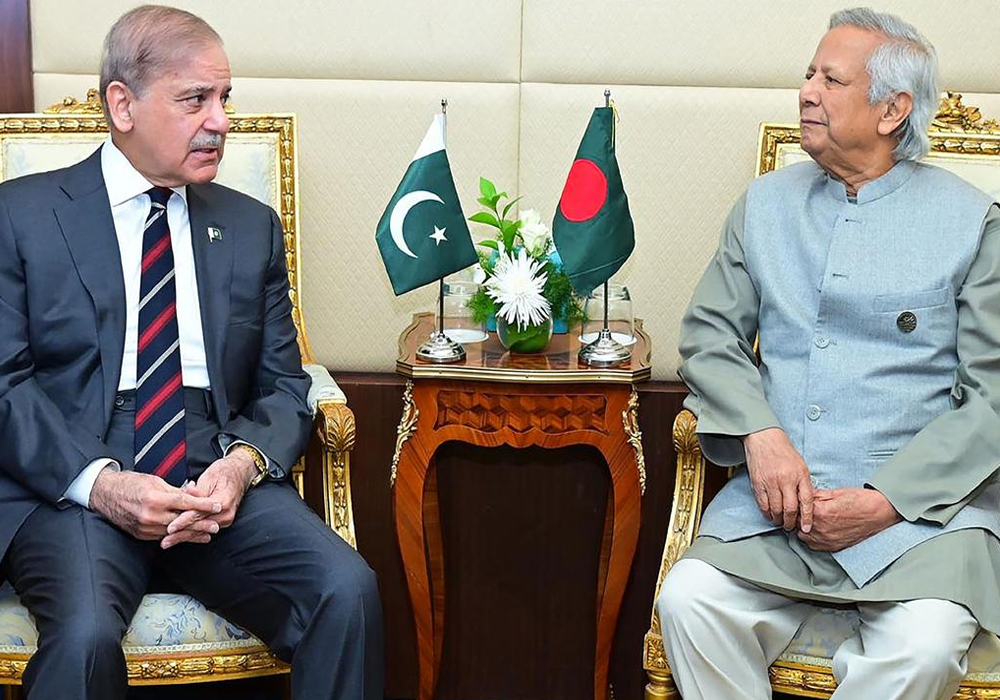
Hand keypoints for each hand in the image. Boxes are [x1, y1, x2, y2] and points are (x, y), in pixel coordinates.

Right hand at [89, 469, 221, 544]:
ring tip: (207, 535)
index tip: (217, 506)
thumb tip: (197, 494)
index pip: (185, 503)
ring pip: (174, 532)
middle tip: (216, 527)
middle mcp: (150, 515)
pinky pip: (162, 536)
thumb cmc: (132, 484)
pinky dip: (176, 536)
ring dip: (191, 534)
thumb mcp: (156, 481)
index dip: (203, 505)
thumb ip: (177, 490)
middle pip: (182, 522)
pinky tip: (187, 537)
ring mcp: (145, 527)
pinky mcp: (140, 534)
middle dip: (201, 525)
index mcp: (155, 498)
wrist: (105, 494)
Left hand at [163, 449, 257, 547]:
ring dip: (184, 536)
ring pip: (201, 530)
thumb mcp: (209, 477)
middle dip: (181, 534)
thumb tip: (186, 495)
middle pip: (200, 527)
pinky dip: (191, 532)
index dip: (183, 521)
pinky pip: (205, 528)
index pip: (199, 514)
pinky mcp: (222, 520)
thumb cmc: (225, 472)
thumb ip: (197, 492)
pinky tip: (179, 537)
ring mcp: (225, 519)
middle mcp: (226, 514)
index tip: (171, 527)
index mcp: (223, 502)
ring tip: (168, 542)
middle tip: (165, 541)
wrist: (240, 472)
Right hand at [743, 427, 813, 531]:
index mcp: (800, 474)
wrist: (764, 438)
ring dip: (778, 519)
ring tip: (780, 522)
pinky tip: (769, 515)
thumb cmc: (784, 451)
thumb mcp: (801, 465)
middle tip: (790, 527)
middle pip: (790, 509)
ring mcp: (770, 481)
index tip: (806, 528)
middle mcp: (786, 479)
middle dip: (790, 522)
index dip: (807, 518)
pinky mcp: (758, 482)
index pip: (806, 501)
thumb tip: (806, 504)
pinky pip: (762, 503)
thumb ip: (803, 483)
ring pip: (775, 509)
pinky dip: (766, 512)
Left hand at [796, 488, 901, 551]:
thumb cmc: (861, 500)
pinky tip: (817, 529)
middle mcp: (822, 529)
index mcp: (821, 513)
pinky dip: (812, 538)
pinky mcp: (834, 547)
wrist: (880, 513)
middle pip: (797, 525)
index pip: (796, 510)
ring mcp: (828, 540)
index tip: (796, 502)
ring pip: (803, 537)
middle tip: (802, 510)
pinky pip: (814, 546)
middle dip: (797, 517)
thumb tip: (802, 494)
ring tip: (810, 519)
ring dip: (803, 528)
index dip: (795, 505)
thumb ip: (816, 495)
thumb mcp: (835, 493)